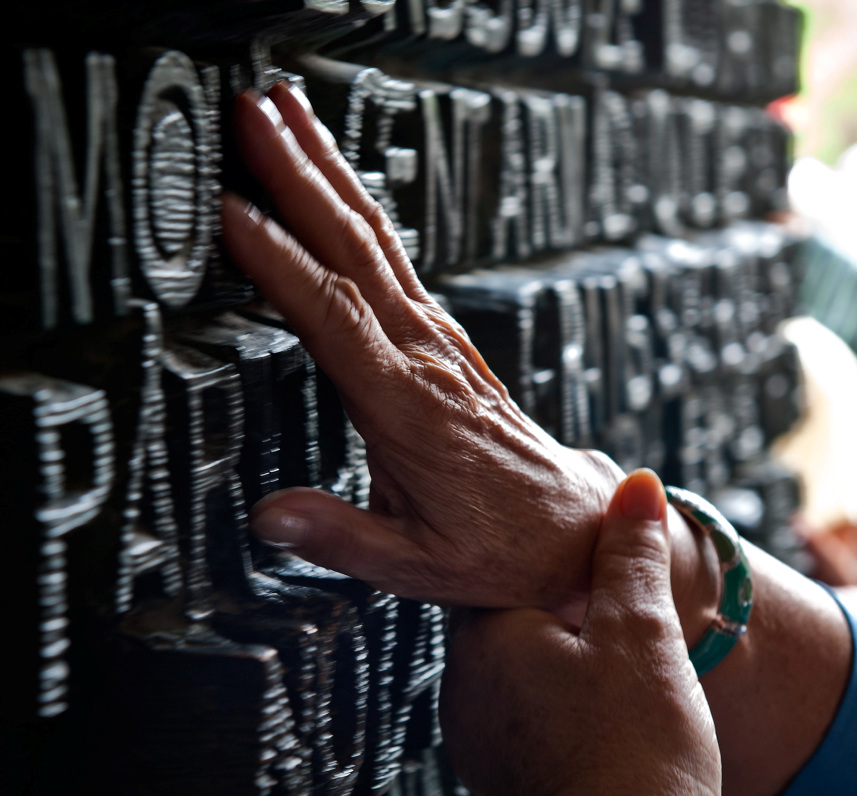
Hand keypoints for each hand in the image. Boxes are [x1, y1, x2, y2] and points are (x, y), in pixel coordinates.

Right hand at [220, 83, 621, 611]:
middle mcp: (427, 362)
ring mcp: (441, 346)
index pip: (333, 315)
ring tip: (287, 117)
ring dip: (331, 175)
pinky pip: (397, 264)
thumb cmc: (500, 544)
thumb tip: (271, 517)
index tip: (232, 213)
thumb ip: (340, 536)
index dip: (280, 261)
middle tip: (250, 115)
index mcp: (409, 409)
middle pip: (356, 250)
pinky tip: (341, 191)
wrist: (567, 528)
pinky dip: (360, 214)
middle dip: (300, 177)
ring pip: (378, 243)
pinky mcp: (449, 346)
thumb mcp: (416, 563)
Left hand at [439, 469, 722, 795]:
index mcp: (483, 638)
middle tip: (612, 602)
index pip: (492, 565)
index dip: (539, 551)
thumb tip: (635, 486)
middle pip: (504, 616)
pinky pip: (523, 715)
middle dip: (556, 606)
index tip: (577, 546)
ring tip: (614, 664)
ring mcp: (477, 739)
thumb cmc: (636, 754)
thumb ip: (630, 555)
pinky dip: (557, 703)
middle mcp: (463, 687)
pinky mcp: (501, 779)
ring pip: (515, 668)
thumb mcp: (642, 635)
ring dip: (557, 658)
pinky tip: (603, 714)